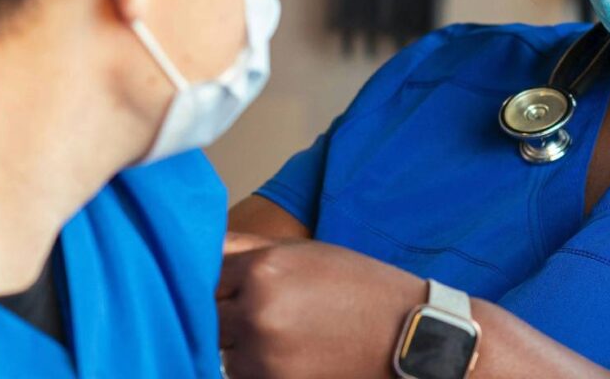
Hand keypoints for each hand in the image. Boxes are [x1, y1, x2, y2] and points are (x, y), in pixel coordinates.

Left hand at [217, 232, 426, 377]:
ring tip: (286, 335)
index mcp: (263, 269)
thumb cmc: (358, 287)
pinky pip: (243, 377)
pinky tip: (292, 356)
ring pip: (223, 352)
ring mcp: (265, 355)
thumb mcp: (304, 250)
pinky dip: (258, 369)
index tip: (234, 288)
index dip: (218, 284)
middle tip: (264, 313)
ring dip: (240, 346)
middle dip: (226, 315)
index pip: (203, 277)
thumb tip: (200, 244)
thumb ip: (246, 247)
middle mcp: (258, 312)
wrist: (409, 335)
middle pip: (208, 317)